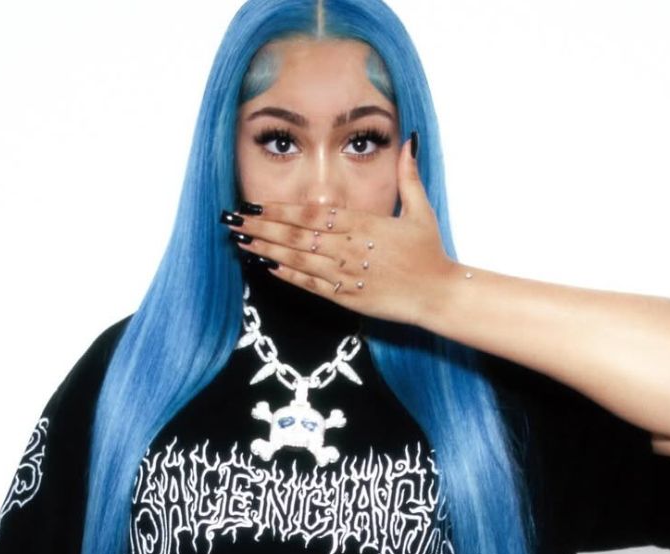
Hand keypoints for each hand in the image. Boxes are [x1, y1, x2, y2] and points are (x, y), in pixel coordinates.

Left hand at [230, 136, 456, 325]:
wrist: (438, 294)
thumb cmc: (429, 253)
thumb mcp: (420, 209)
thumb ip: (408, 175)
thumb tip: (409, 140)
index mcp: (364, 225)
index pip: (312, 214)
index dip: (280, 210)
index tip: (255, 204)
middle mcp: (349, 249)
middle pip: (296, 236)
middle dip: (260, 227)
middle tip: (231, 220)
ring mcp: (346, 275)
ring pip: (297, 260)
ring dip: (265, 250)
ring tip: (239, 241)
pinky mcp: (346, 298)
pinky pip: (309, 285)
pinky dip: (286, 276)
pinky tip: (265, 267)